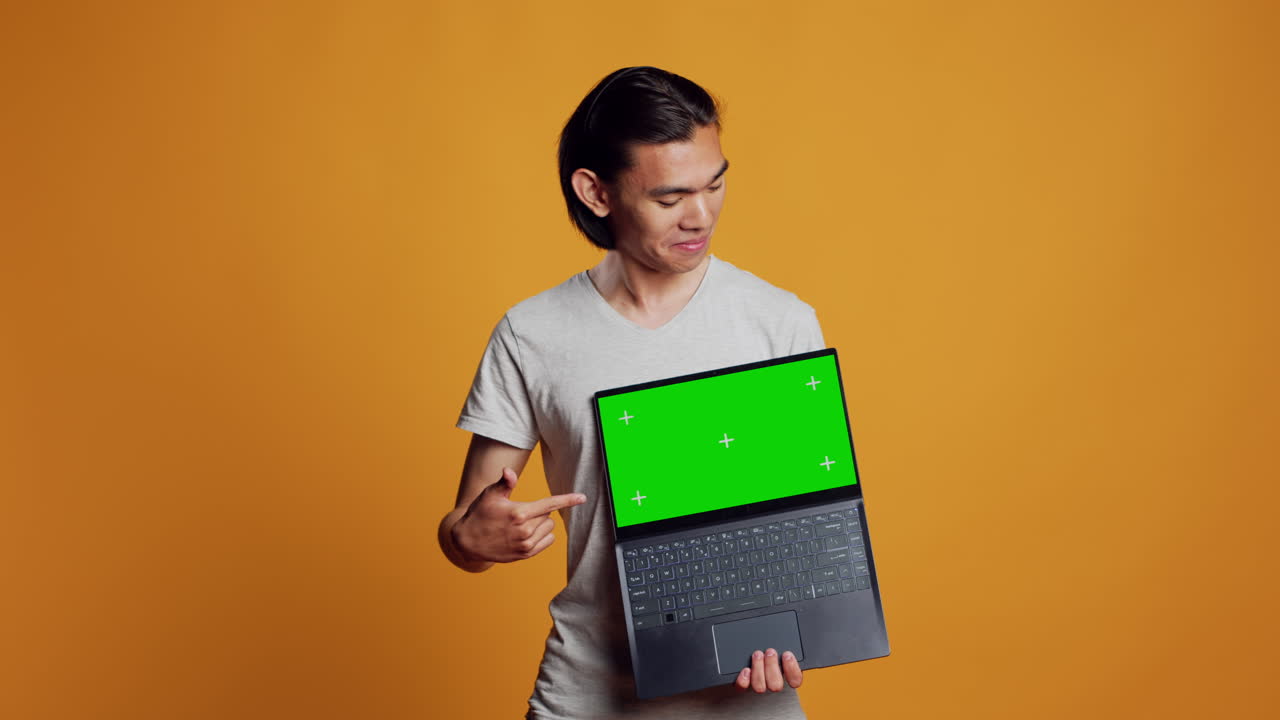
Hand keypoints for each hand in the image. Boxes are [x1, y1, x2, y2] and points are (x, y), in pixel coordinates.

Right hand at [451, 467, 585, 563]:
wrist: (469, 541)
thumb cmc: (480, 513)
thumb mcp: (490, 495)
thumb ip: (504, 483)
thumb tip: (509, 471)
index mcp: (518, 513)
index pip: (549, 504)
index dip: (567, 500)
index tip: (582, 498)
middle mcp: (524, 530)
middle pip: (548, 516)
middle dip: (539, 512)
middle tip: (520, 512)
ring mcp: (526, 544)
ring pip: (549, 528)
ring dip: (541, 524)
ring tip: (521, 524)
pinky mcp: (526, 555)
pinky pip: (548, 541)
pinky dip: (542, 536)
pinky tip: (526, 534)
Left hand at [735, 648, 802, 692]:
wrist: (746, 656)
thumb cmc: (765, 646)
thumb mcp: (778, 642)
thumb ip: (783, 643)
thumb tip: (791, 633)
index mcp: (785, 673)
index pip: (795, 680)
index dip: (792, 669)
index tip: (787, 655)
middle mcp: (772, 682)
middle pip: (776, 685)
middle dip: (772, 666)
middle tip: (769, 652)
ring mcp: (758, 685)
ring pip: (760, 687)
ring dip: (758, 669)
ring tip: (757, 654)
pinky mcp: (742, 686)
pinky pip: (742, 688)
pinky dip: (744, 679)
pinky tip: (745, 669)